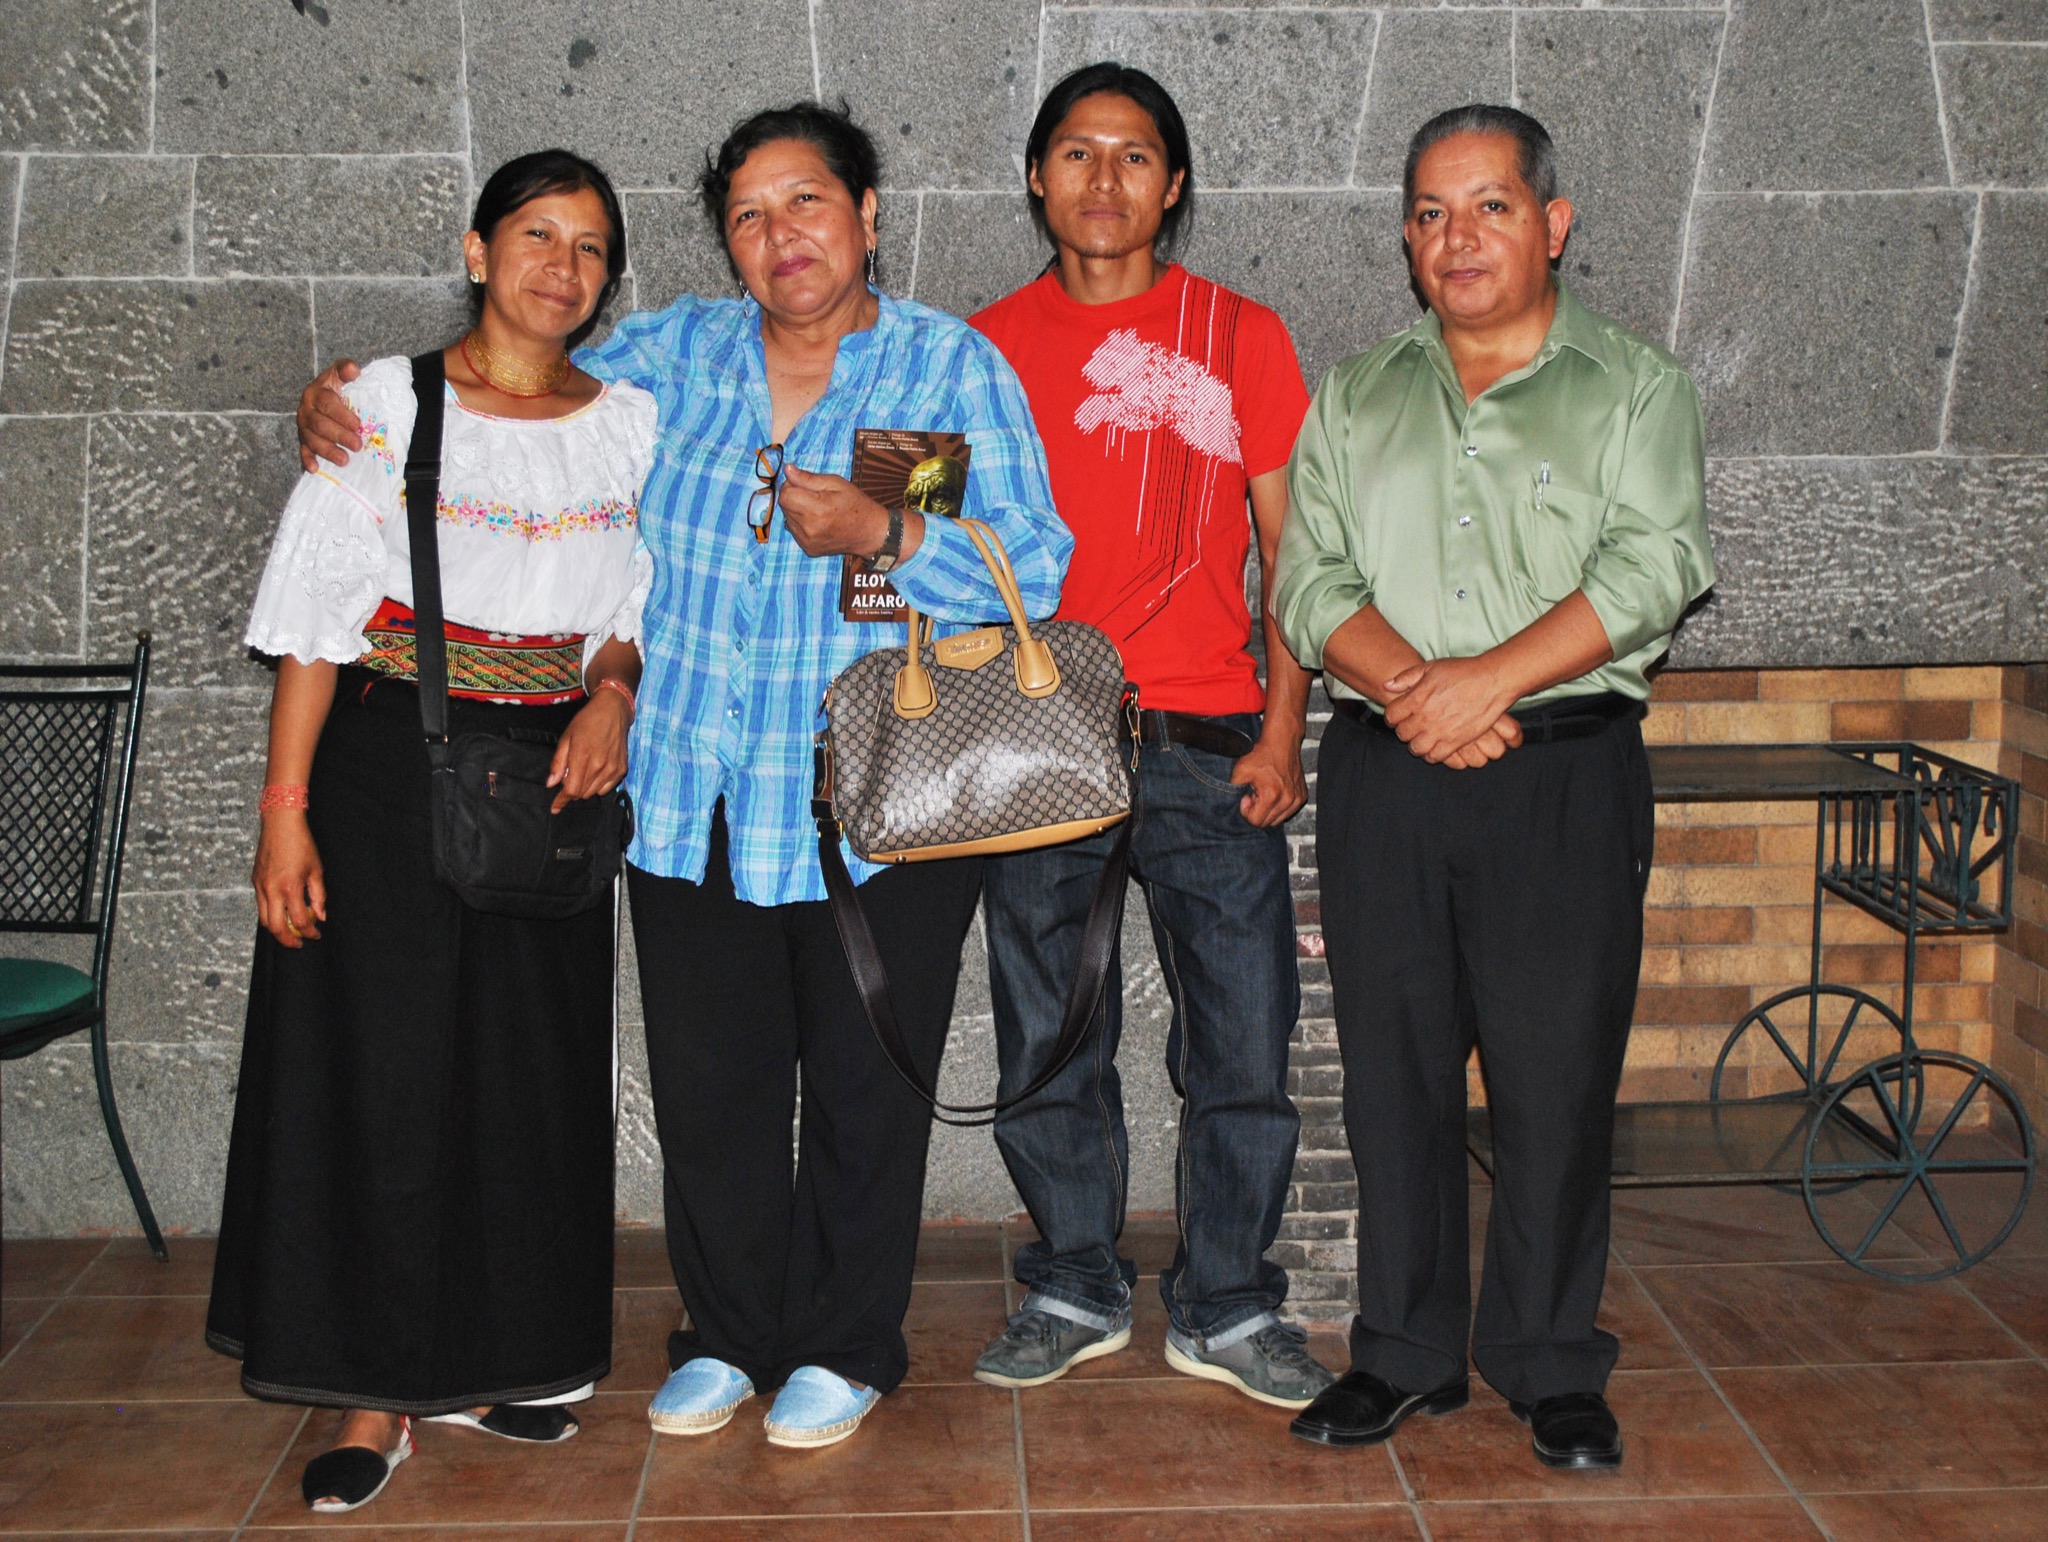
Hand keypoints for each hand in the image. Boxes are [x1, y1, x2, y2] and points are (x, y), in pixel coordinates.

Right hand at [252, 813, 325, 947]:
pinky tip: (281, 913)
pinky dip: (270, 915)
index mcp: (290, 887)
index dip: (309, 932)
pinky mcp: (255, 881)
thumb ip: (319, 896)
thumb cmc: (301, 843)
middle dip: (287, 940)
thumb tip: (321, 915)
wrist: (280, 824)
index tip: (316, 935)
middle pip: (276, 927)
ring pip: (263, 919)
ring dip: (276, 929)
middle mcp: (271, 889)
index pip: (299, 920)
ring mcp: (260, 886)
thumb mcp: (316, 870)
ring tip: (290, 932)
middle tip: (299, 943)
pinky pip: (260, 905)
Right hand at [297, 359, 363, 472]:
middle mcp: (306, 410)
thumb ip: (345, 369)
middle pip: (320, 425)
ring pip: (312, 440)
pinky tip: (315, 469)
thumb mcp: (339, 374)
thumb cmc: (335, 386)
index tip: (358, 425)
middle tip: (357, 445)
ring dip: (328, 451)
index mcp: (315, 393)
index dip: (342, 415)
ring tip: (344, 460)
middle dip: (339, 436)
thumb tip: (353, 369)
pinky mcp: (303, 439)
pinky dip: (307, 460)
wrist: (321, 394)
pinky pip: (303, 450)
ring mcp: (303, 426)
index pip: (328, 405)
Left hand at [547, 689, 630, 812]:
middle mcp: (599, 765)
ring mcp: (612, 768)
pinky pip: (606, 788)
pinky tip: (596, 772)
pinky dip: (598, 786)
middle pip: (582, 793)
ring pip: (593, 793)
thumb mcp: (566, 738)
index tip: (555, 807)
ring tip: (583, 771)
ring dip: (584, 788)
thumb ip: (558, 762)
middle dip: (572, 790)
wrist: (612, 711)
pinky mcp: (621, 769)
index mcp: (582, 756)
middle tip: (570, 775)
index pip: (571, 789)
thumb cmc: (586, 722)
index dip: (562, 800)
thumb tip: (551, 783)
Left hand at [776, 465, 893, 557]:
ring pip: (788, 518)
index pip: (785, 495)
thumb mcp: (835, 483)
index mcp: (816, 510)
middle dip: (794, 497)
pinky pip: (794, 530)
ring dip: (797, 511)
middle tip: (814, 496)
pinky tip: (817, 522)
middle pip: (784, 506)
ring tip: (817, 510)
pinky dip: (801, 524)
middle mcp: (809, 528)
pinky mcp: (808, 549)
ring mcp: (807, 541)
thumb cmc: (855, 504)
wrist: (869, 533)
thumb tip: (788, 470)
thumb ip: (808, 478)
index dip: (791, 486)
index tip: (804, 485)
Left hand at [1230, 731, 1307, 826]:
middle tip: (1254, 793)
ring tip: (1263, 792)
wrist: (1282, 741)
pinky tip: (1273, 791)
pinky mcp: (1302, 796)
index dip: (1246, 811)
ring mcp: (1297, 799)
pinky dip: (1278, 806)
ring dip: (1268, 810)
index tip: (1246, 797)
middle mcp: (1288, 800)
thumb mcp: (1240, 770)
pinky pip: (1287, 812)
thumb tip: (1238, 803)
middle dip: (1257, 811)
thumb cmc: (1262, 754)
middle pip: (1267, 823)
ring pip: (1277, 820)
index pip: (1256, 821)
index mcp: (1272, 795)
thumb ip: (1233, 790)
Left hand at [1382, 656, 1517, 763]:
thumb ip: (1406, 677)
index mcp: (1417, 698)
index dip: (1393, 716)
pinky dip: (1431, 754)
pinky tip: (1435, 745)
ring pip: (1416, 748)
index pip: (1391, 716)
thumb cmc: (1462, 671)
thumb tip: (1386, 686)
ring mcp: (1440, 731)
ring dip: (1416, 744)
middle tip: (1412, 725)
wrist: (1492, 681)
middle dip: (1404, 729)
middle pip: (1402, 733)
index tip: (1399, 715)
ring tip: (1422, 737)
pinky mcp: (1455, 741)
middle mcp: (1425, 717)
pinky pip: (1435, 757)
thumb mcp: (1431, 667)